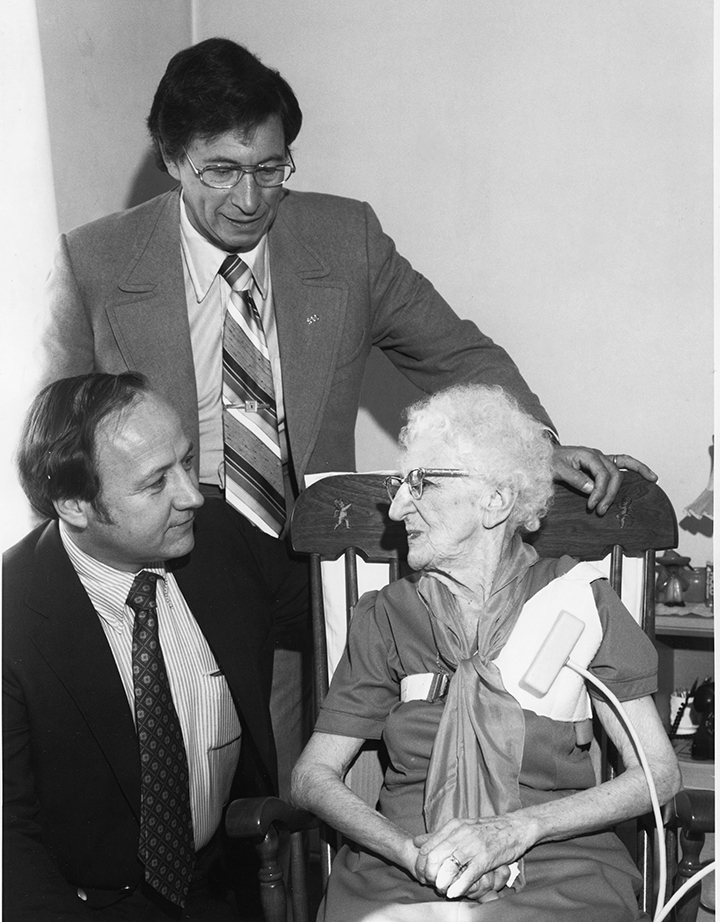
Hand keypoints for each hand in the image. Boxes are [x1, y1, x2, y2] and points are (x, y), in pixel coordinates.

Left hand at [413, 816, 529, 900]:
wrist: (514, 827)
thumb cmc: (486, 829)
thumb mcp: (460, 827)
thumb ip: (438, 835)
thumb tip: (416, 842)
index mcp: (452, 826)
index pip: (427, 847)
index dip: (421, 864)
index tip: (422, 875)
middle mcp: (460, 834)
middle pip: (435, 857)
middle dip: (429, 874)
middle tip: (430, 884)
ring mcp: (473, 846)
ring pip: (449, 866)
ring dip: (442, 882)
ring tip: (441, 890)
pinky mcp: (486, 857)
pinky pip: (468, 874)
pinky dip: (458, 886)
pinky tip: (453, 893)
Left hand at [552, 446, 656, 515]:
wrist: (545, 455)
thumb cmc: (550, 461)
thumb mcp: (558, 470)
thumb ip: (574, 479)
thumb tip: (592, 489)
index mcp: (588, 455)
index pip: (602, 475)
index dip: (599, 492)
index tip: (592, 506)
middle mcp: (598, 455)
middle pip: (614, 475)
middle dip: (608, 494)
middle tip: (600, 510)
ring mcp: (602, 458)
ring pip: (621, 471)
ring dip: (620, 488)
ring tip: (617, 502)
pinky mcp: (602, 463)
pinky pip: (624, 464)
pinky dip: (637, 468)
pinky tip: (649, 476)